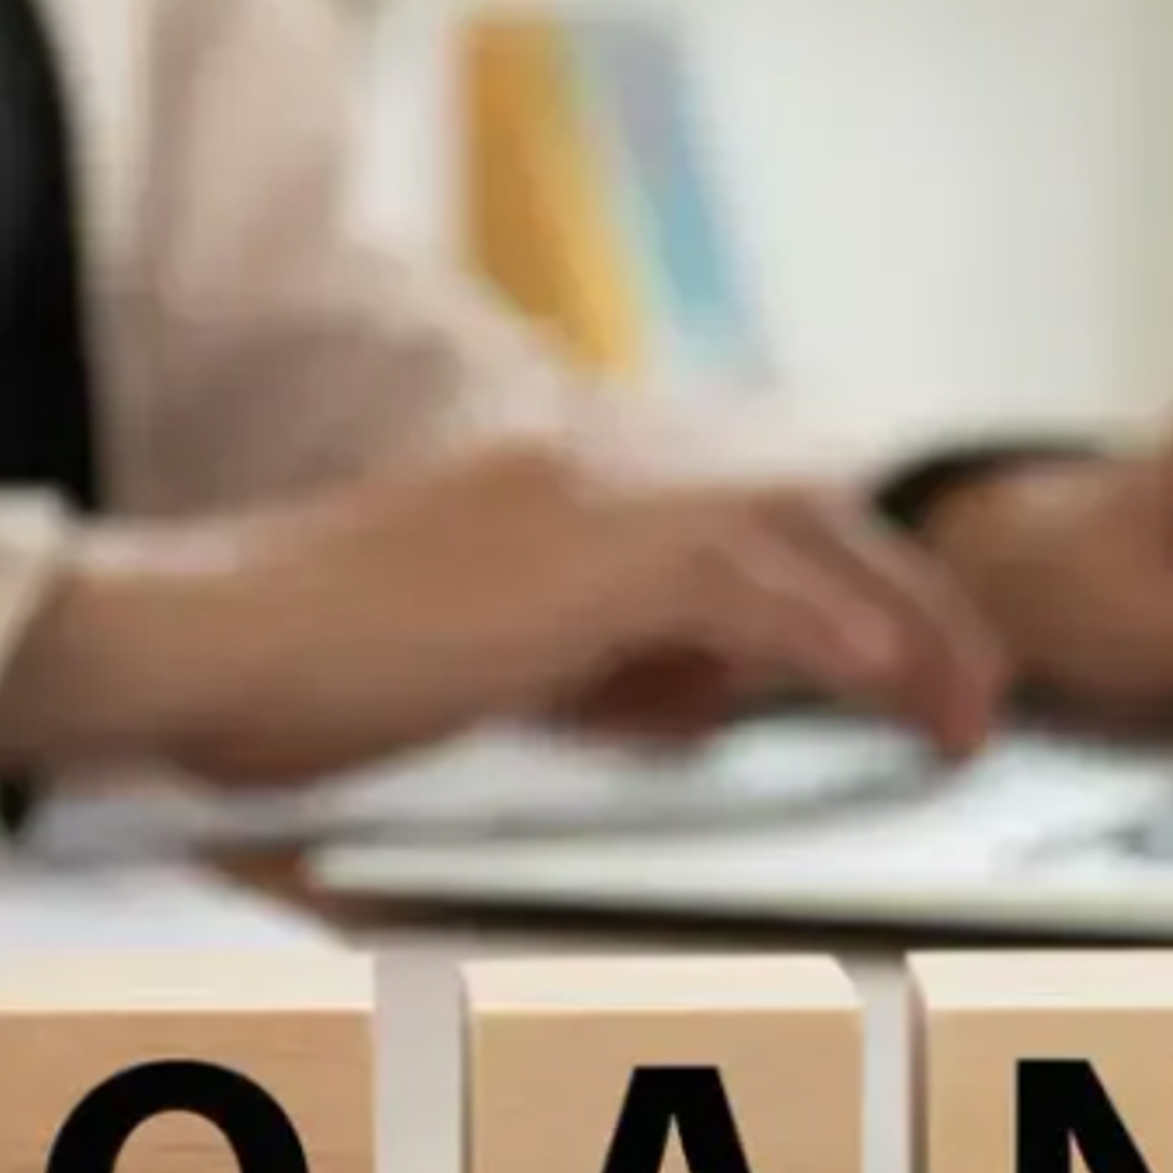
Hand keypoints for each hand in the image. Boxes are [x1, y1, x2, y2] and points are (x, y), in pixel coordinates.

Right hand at [0, 439, 1008, 785]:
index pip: (752, 509)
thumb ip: (599, 661)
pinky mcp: (577, 554)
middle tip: (973, 693)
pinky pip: (748, 589)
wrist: (200, 638)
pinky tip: (884, 690)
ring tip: (962, 713)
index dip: (848, 580)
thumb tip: (696, 701)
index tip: (906, 658)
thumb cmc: (307, 666)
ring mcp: (586, 494)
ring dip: (900, 627)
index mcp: (569, 475)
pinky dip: (829, 638)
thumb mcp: (489, 658)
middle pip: (806, 509)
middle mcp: (592, 459)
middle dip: (906, 600)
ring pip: (801, 538)